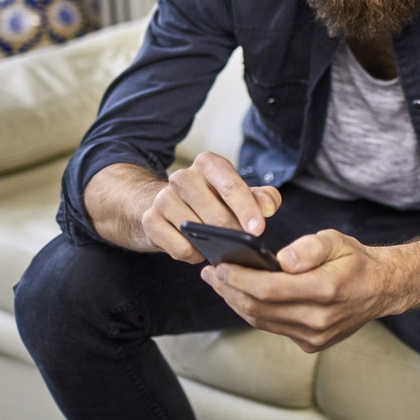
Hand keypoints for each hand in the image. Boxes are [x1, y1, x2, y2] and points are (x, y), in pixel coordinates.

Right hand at [140, 151, 281, 262]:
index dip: (247, 209)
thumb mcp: (237, 193)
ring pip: (197, 232)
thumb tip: (269, 206)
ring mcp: (163, 197)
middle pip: (216, 214)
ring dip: (212, 245)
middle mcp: (183, 176)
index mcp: (209, 164)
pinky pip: (180, 248)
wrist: (164, 205)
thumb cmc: (211, 199)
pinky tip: (197, 249)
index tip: (258, 230)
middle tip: (242, 244)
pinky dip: (193, 255)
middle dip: (233, 234)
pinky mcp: (150, 220)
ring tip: (218, 244)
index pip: (231, 186)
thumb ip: (260, 197)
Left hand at [201, 228, 391, 351]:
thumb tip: (281, 259)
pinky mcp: (312, 344)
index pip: (269, 289)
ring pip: (262, 321)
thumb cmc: (354, 260)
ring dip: (236, 303)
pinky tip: (243, 296)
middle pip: (260, 308)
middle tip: (211, 273)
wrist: (381, 289)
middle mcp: (320, 319)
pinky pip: (273, 327)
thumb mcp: (336, 240)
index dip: (239, 279)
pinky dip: (254, 311)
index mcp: (326, 289)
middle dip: (230, 290)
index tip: (220, 266)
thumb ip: (309, 248)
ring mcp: (315, 336)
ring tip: (220, 283)